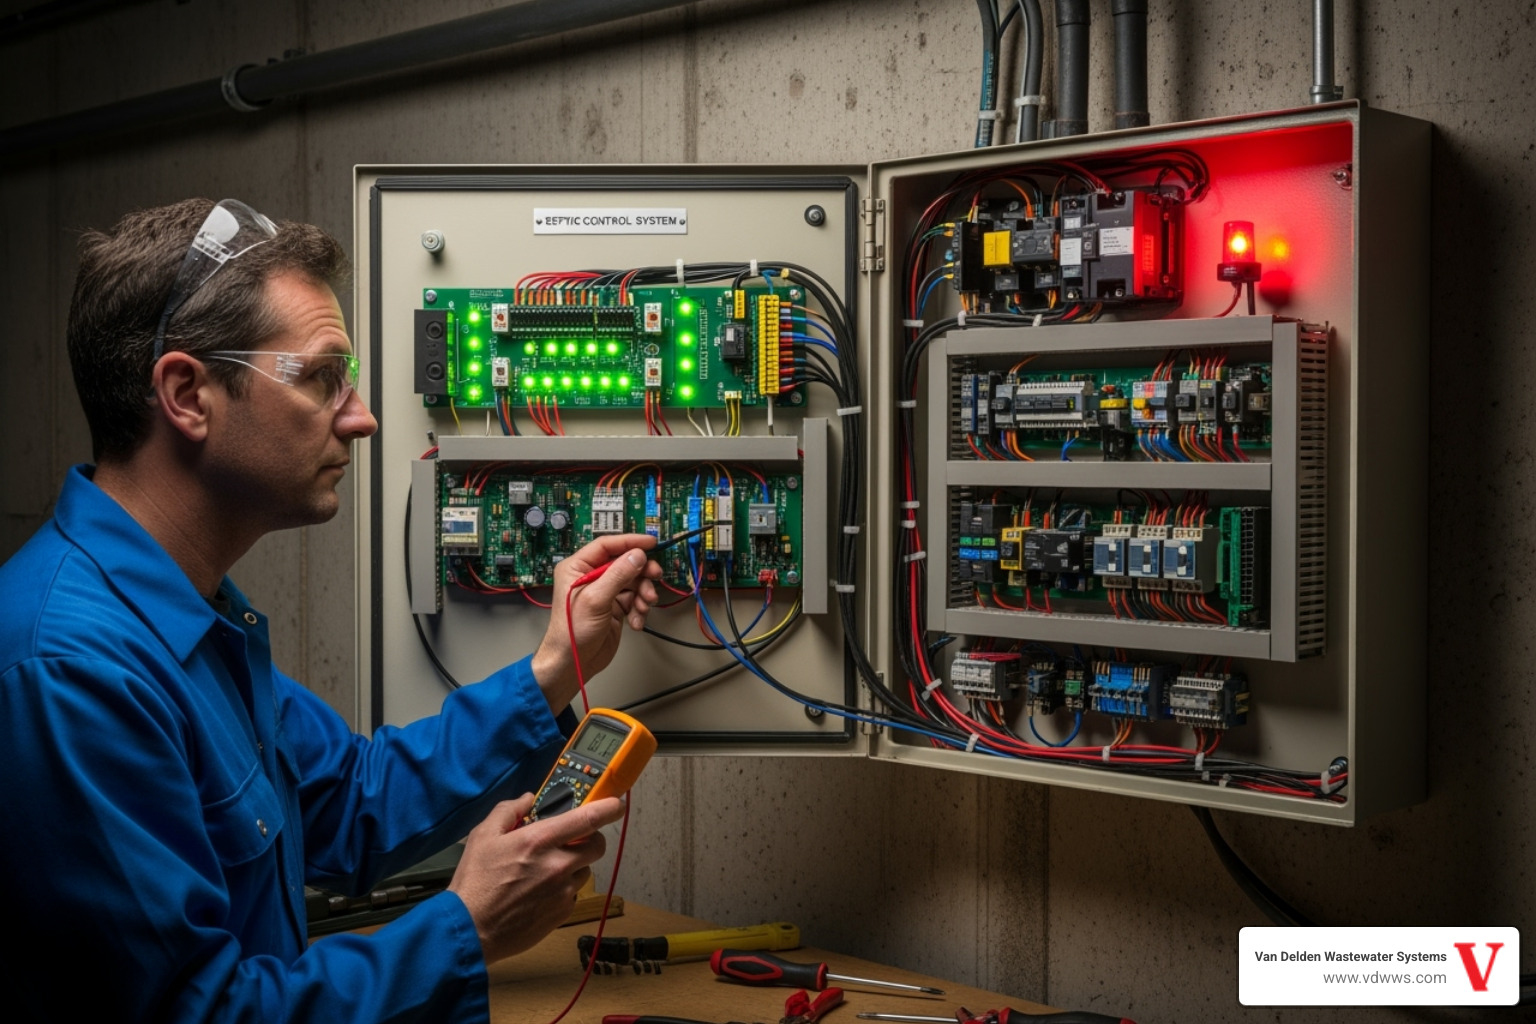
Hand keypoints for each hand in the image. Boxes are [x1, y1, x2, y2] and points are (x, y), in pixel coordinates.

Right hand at [447, 793, 624, 963]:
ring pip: (586, 869)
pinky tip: (540, 891)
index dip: (608, 808)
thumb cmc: (475, 882)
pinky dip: (564, 888)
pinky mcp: (562, 912)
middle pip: (598, 845)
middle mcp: (558, 865)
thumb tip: (528, 798)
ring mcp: (563, 891)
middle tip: (571, 839)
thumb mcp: (483, 836)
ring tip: (547, 869)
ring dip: (575, 865)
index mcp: (540, 841)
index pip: (589, 819)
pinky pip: (574, 892)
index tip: (614, 804)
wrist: (471, 930)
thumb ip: (509, 810)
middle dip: (590, 838)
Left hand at [533, 533, 662, 707]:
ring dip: (642, 594)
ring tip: (644, 606)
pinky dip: (639, 609)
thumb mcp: (596, 599)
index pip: (607, 546)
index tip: (650, 543)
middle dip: (641, 572)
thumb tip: (637, 556)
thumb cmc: (572, 632)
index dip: (630, 542)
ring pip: (633, 582)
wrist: (574, 663)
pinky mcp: (614, 607)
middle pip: (624, 564)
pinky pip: (634, 599)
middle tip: (655, 577)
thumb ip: (618, 575)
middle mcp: (591, 577)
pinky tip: (636, 620)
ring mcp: (604, 592)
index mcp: (578, 567)